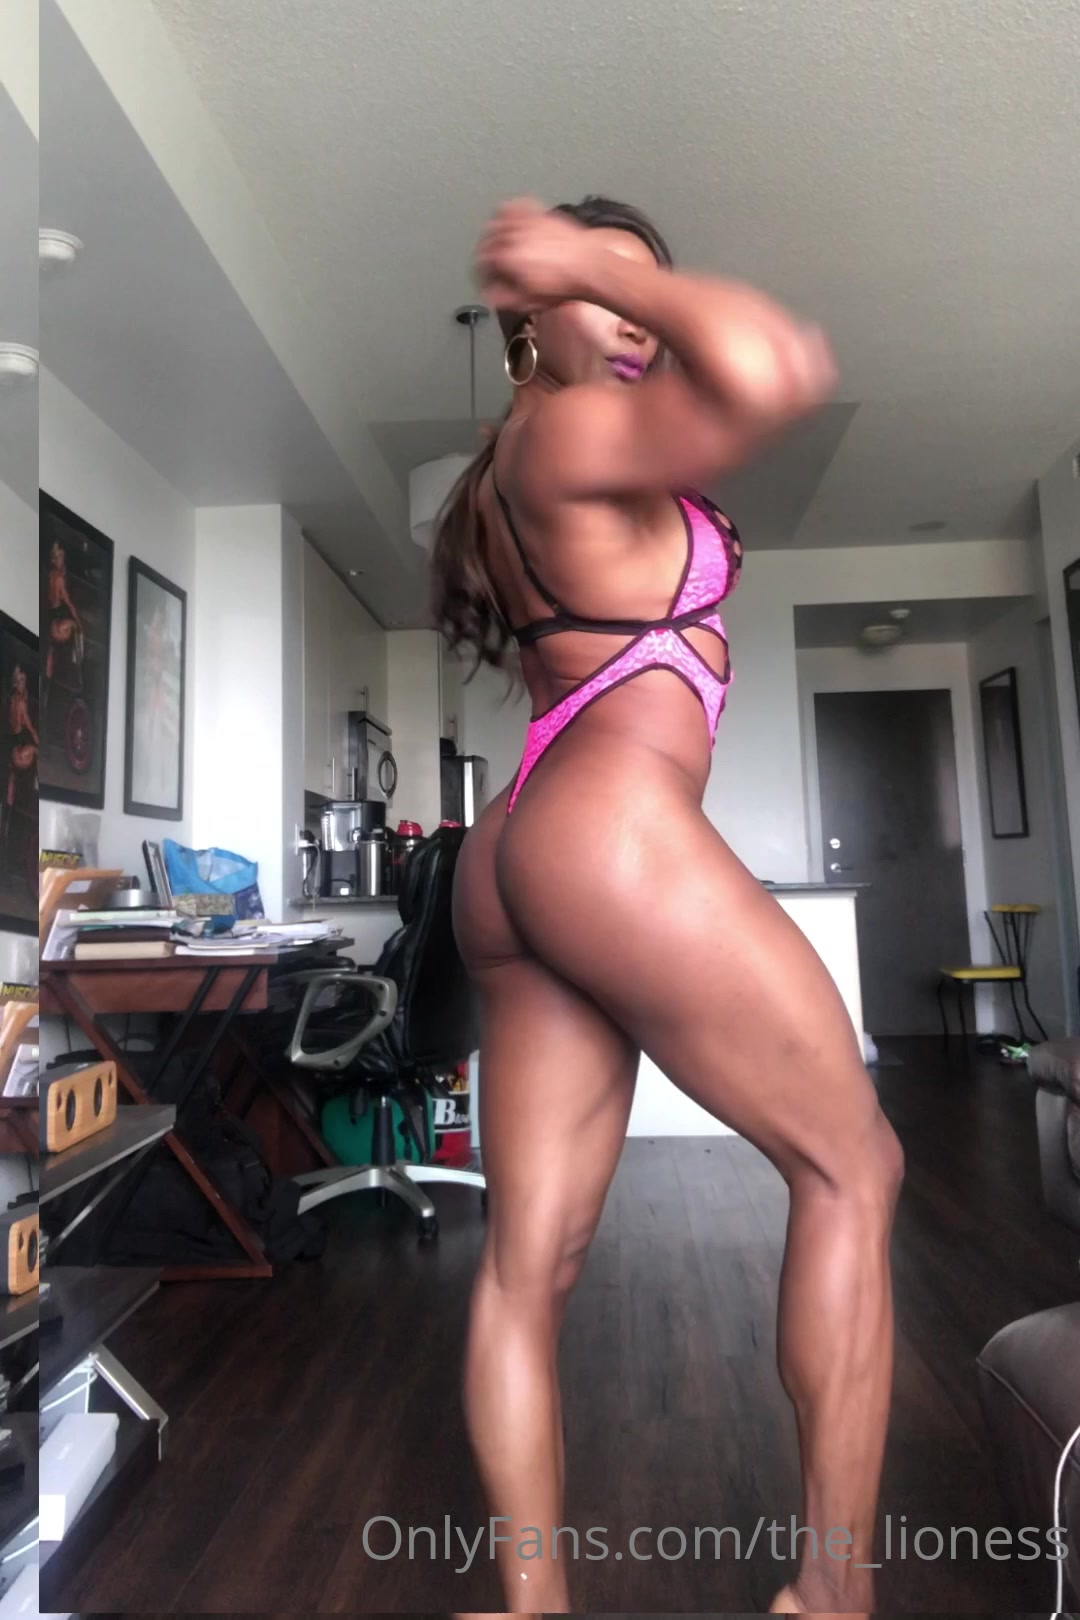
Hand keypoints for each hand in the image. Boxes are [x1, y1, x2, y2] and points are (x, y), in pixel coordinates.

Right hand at [474, 197, 598, 311]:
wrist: (589, 269)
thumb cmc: (563, 286)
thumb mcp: (528, 301)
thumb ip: (503, 297)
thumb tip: (489, 293)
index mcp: (506, 257)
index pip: (481, 263)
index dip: (481, 274)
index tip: (486, 280)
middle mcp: (513, 235)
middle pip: (486, 241)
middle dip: (486, 254)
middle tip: (491, 266)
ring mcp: (526, 222)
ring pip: (497, 220)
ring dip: (494, 232)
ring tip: (498, 245)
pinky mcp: (540, 214)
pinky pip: (517, 206)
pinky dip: (511, 212)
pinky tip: (512, 222)